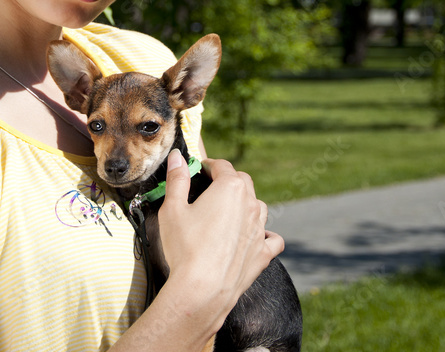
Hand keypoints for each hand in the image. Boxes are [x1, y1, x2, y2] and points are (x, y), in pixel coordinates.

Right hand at [156, 149, 283, 321]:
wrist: (203, 289)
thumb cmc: (186, 247)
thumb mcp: (172, 208)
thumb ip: (176, 179)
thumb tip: (177, 157)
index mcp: (230, 188)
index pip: (222, 166)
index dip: (209, 165)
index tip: (200, 169)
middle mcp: (250, 204)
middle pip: (243, 181)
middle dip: (228, 180)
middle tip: (211, 187)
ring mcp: (260, 229)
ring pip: (259, 206)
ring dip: (246, 204)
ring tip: (230, 212)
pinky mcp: (263, 252)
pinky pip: (272, 238)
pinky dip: (265, 235)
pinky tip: (257, 237)